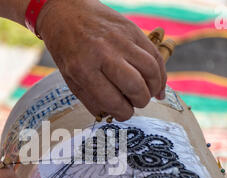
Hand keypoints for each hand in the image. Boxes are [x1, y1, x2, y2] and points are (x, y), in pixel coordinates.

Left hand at [37, 0, 166, 120]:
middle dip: (140, 102)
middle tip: (137, 103)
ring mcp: (120, 40)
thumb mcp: (70, 77)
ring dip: (154, 87)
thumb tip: (113, 115)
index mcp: (83, 69)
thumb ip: (92, 98)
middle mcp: (104, 54)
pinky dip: (160, 72)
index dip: (123, 113)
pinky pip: (154, 54)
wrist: (66, 12)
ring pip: (150, 70)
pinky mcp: (132, 30)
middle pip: (135, 86)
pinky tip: (158, 83)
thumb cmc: (67, 49)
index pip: (113, 101)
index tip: (124, 114)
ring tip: (150, 93)